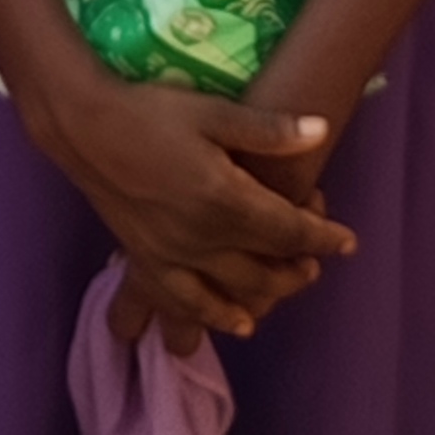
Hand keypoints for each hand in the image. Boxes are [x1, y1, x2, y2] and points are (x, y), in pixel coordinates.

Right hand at [35, 73, 349, 342]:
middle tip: (318, 259)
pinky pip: (188, 304)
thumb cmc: (152, 111)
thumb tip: (322, 131)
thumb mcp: (212, 111)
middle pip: (266, 267)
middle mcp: (204, 237)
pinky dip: (218, 318)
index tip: (347, 241)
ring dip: (269, 293)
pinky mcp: (149, 265)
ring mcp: (174, 257)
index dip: (322, 237)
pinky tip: (240, 323)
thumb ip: (267, 129)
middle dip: (299, 267)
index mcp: (225, 198)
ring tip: (289, 284)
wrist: (87, 128)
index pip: (287, 229)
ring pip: (234, 292)